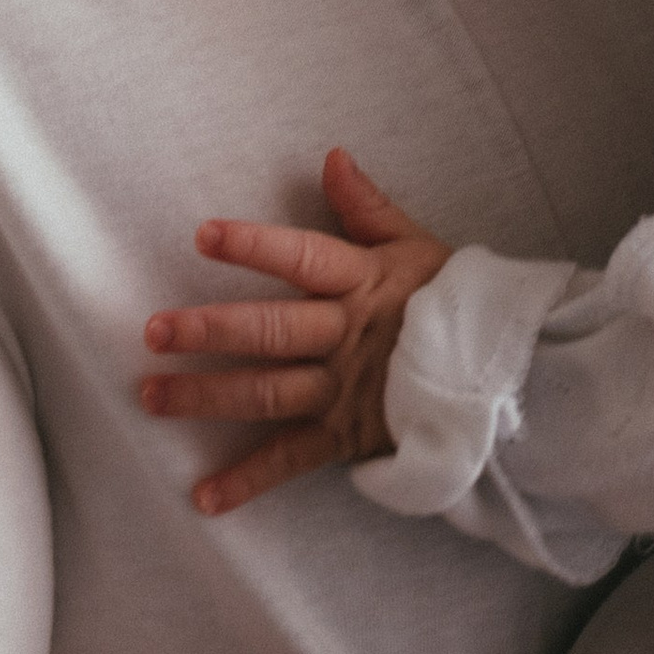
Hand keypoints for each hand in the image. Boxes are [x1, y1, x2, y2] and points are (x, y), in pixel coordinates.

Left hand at [140, 149, 449, 513]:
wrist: (503, 375)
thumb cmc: (454, 302)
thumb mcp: (417, 247)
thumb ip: (368, 207)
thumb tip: (332, 156)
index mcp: (363, 284)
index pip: (303, 258)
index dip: (254, 247)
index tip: (204, 236)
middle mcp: (347, 337)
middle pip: (272, 331)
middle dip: (210, 330)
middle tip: (153, 330)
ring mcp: (344, 390)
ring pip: (268, 393)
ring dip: (207, 397)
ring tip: (151, 395)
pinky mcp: (346, 437)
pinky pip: (292, 462)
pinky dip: (248, 481)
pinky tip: (203, 497)